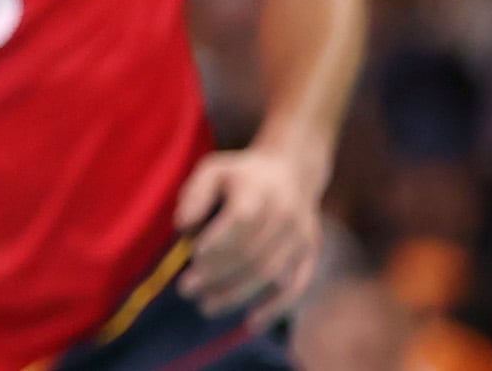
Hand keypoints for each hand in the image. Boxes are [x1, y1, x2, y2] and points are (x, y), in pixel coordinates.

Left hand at [170, 144, 329, 328]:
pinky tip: (251, 323)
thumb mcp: (213, 169)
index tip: (194, 256)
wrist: (292, 170)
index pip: (241, 219)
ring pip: (270, 272)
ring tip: (206, 306)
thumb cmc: (242, 174)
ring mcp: (300, 236)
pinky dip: (275, 307)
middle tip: (187, 290)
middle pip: (252, 251)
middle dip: (217, 275)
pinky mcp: (309, 253)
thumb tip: (181, 226)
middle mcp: (284, 213)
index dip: (219, 241)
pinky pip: (296, 285)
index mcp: (258, 188)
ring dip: (237, 294)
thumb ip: (195, 194)